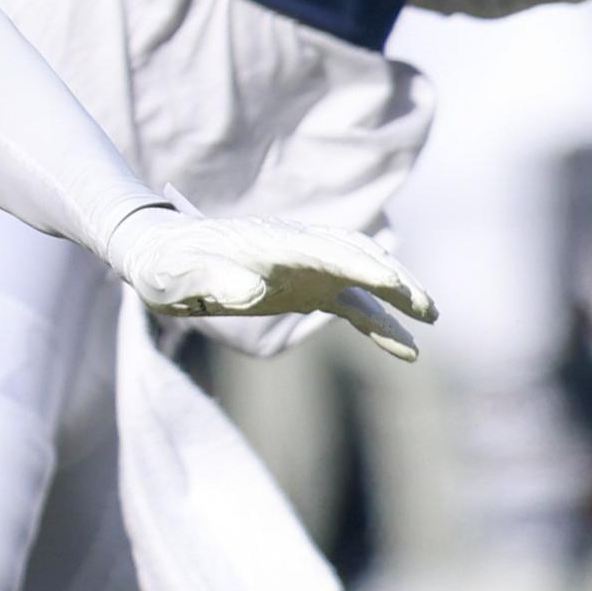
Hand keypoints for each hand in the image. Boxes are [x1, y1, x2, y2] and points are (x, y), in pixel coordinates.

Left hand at [101, 205, 437, 362]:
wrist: (162, 256)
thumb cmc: (167, 267)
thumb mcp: (176, 277)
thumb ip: (210, 280)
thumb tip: (250, 290)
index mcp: (270, 241)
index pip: (324, 249)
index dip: (357, 265)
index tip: (390, 282)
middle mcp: (297, 248)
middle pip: (356, 256)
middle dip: (391, 278)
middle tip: (424, 307)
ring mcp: (306, 267)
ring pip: (362, 277)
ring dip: (396, 297)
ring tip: (429, 320)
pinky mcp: (307, 287)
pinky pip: (352, 304)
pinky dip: (379, 323)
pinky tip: (406, 349)